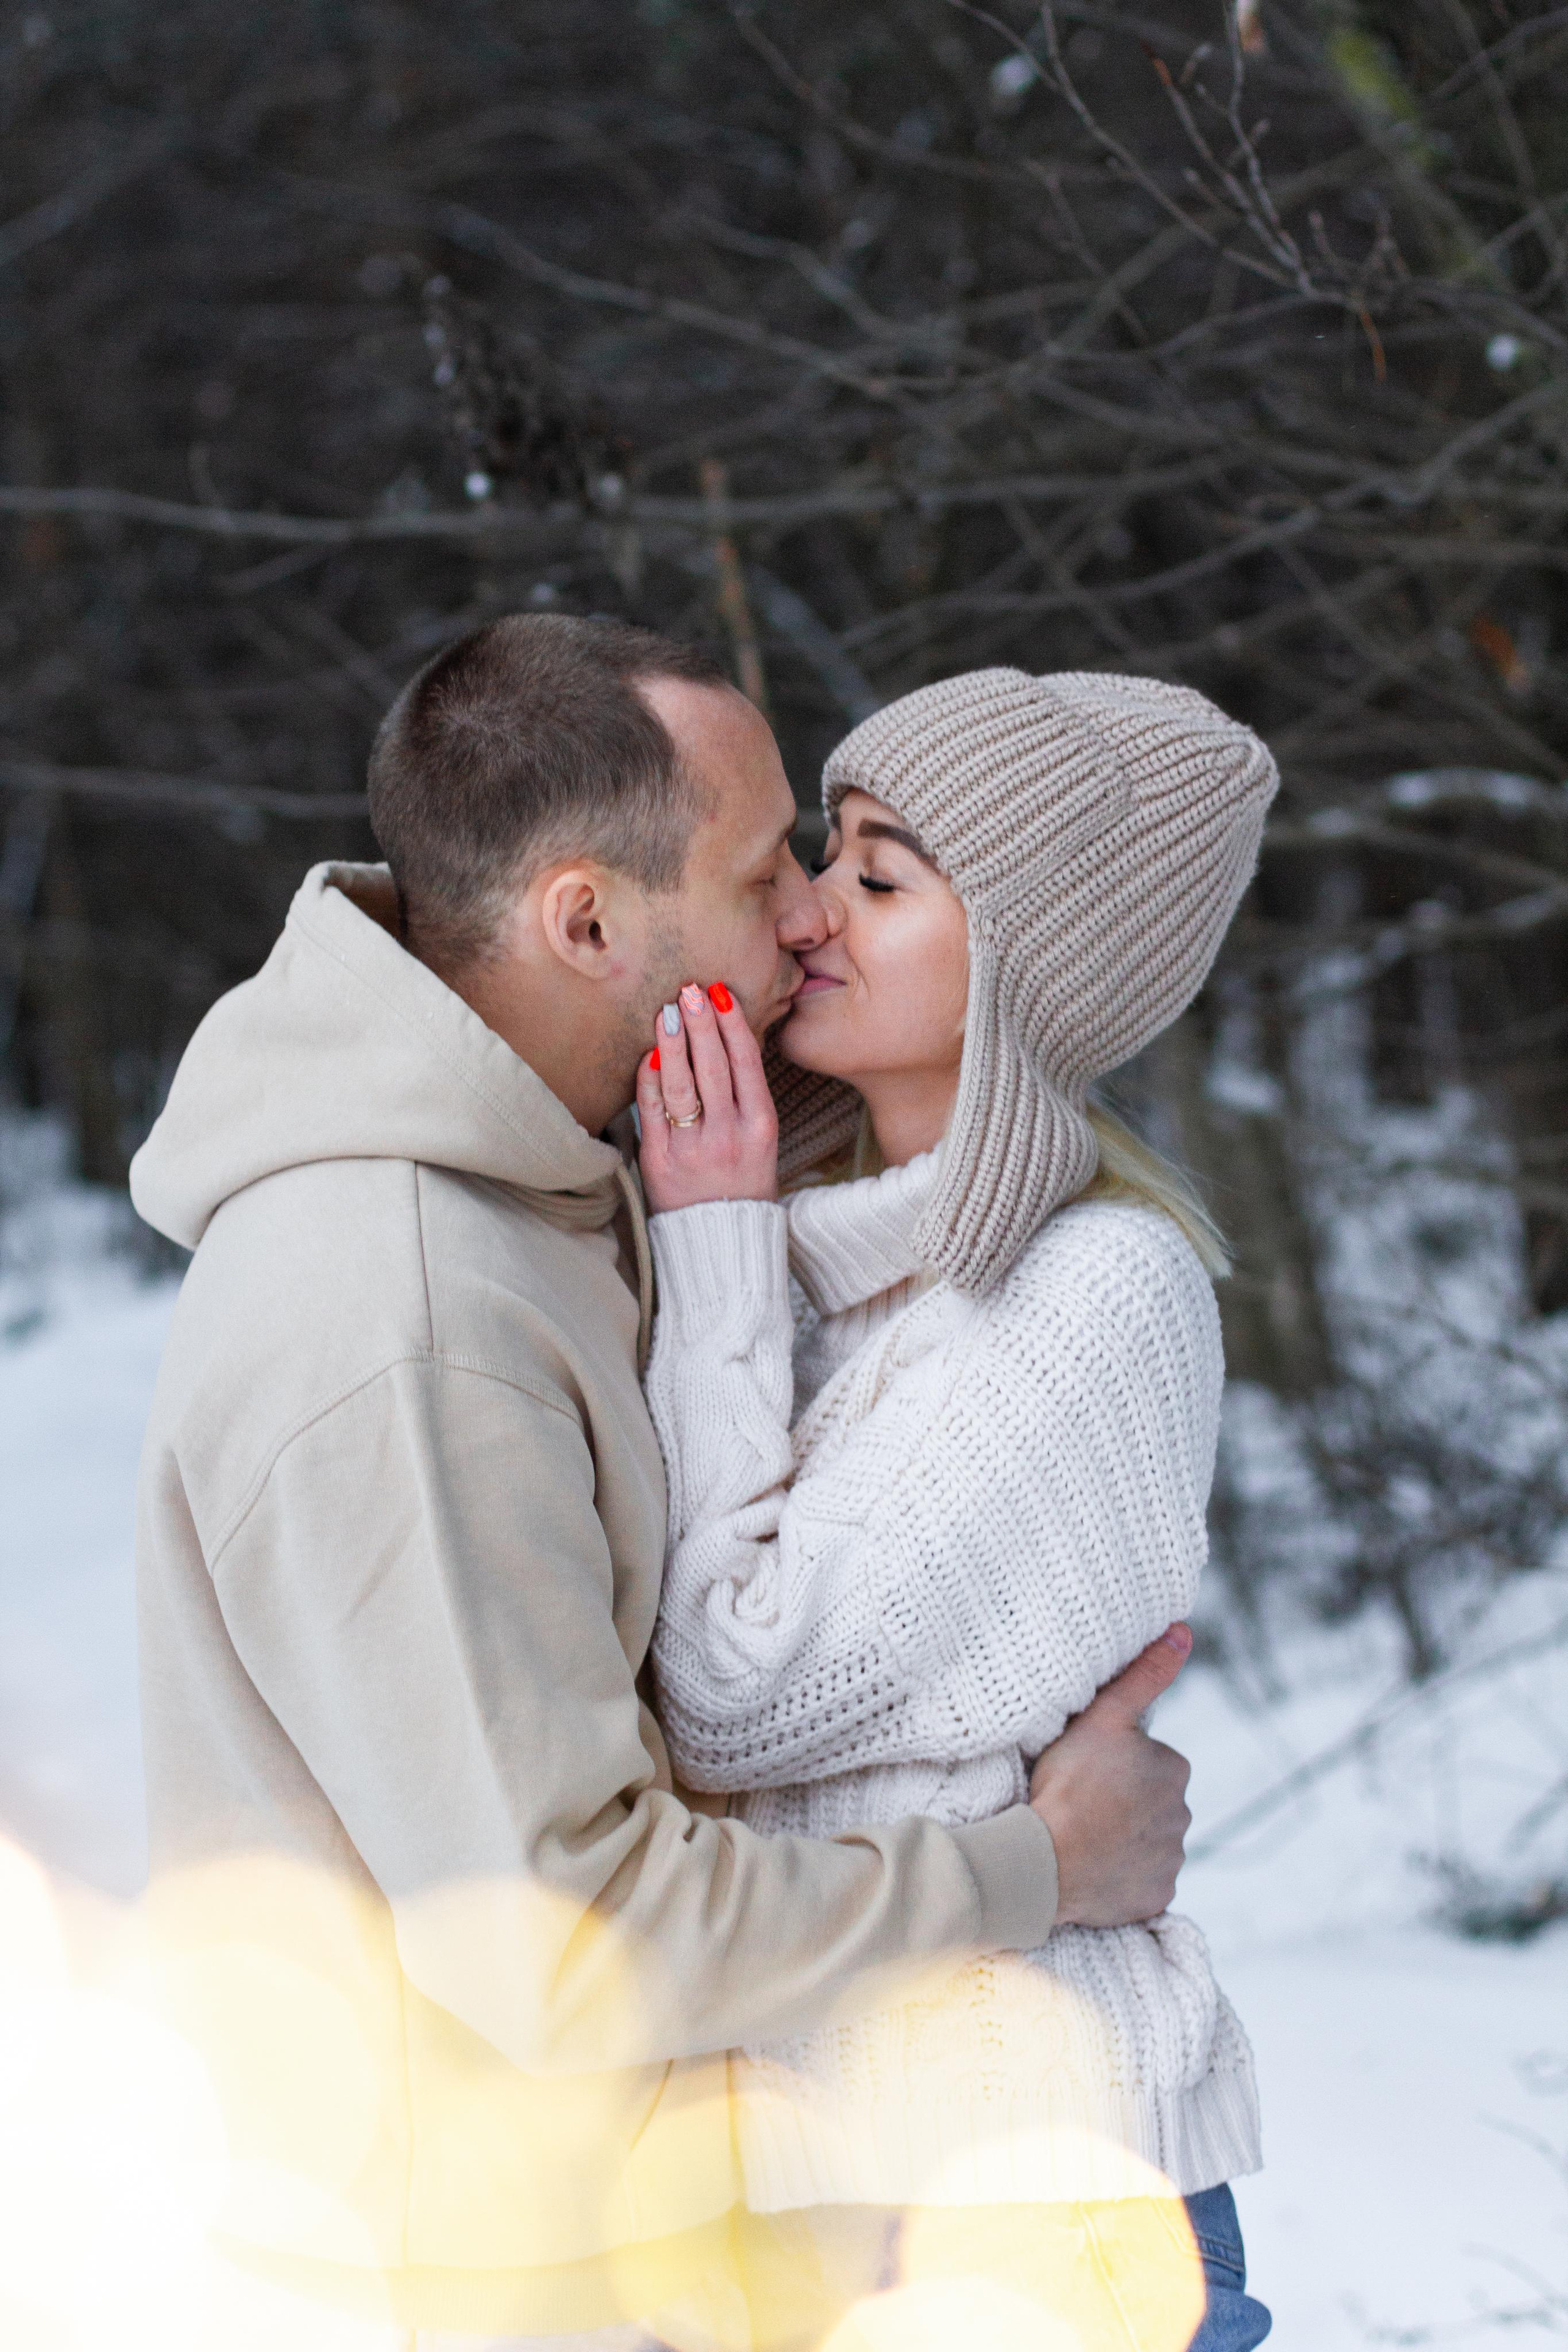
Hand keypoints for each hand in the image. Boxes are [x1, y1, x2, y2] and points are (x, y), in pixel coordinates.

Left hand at [637, 981, 779, 1213]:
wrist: (722, 1243)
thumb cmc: (742, 1184)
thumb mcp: (760, 1141)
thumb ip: (744, 1098)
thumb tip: (721, 1041)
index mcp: (760, 1127)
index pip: (746, 1064)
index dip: (733, 1025)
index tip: (720, 995)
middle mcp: (729, 1135)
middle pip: (714, 1067)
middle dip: (701, 1024)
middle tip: (690, 990)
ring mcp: (693, 1148)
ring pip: (681, 1085)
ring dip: (672, 1044)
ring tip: (666, 1013)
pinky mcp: (660, 1161)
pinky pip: (652, 1111)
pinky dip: (649, 1079)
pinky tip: (648, 1055)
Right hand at [1028, 1625, 1193, 1927]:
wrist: (1047, 1861)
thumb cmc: (1070, 1782)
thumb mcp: (1104, 1717)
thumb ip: (1144, 1674)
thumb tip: (1184, 1631)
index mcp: (1175, 1772)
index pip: (1150, 1761)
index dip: (1116, 1763)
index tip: (1087, 1770)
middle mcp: (1183, 1819)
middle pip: (1151, 1803)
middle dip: (1125, 1802)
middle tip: (1082, 1801)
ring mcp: (1170, 1862)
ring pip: (1148, 1842)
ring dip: (1124, 1838)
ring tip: (1083, 1834)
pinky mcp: (1155, 1899)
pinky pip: (1142, 1882)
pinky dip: (1123, 1877)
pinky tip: (1094, 1867)